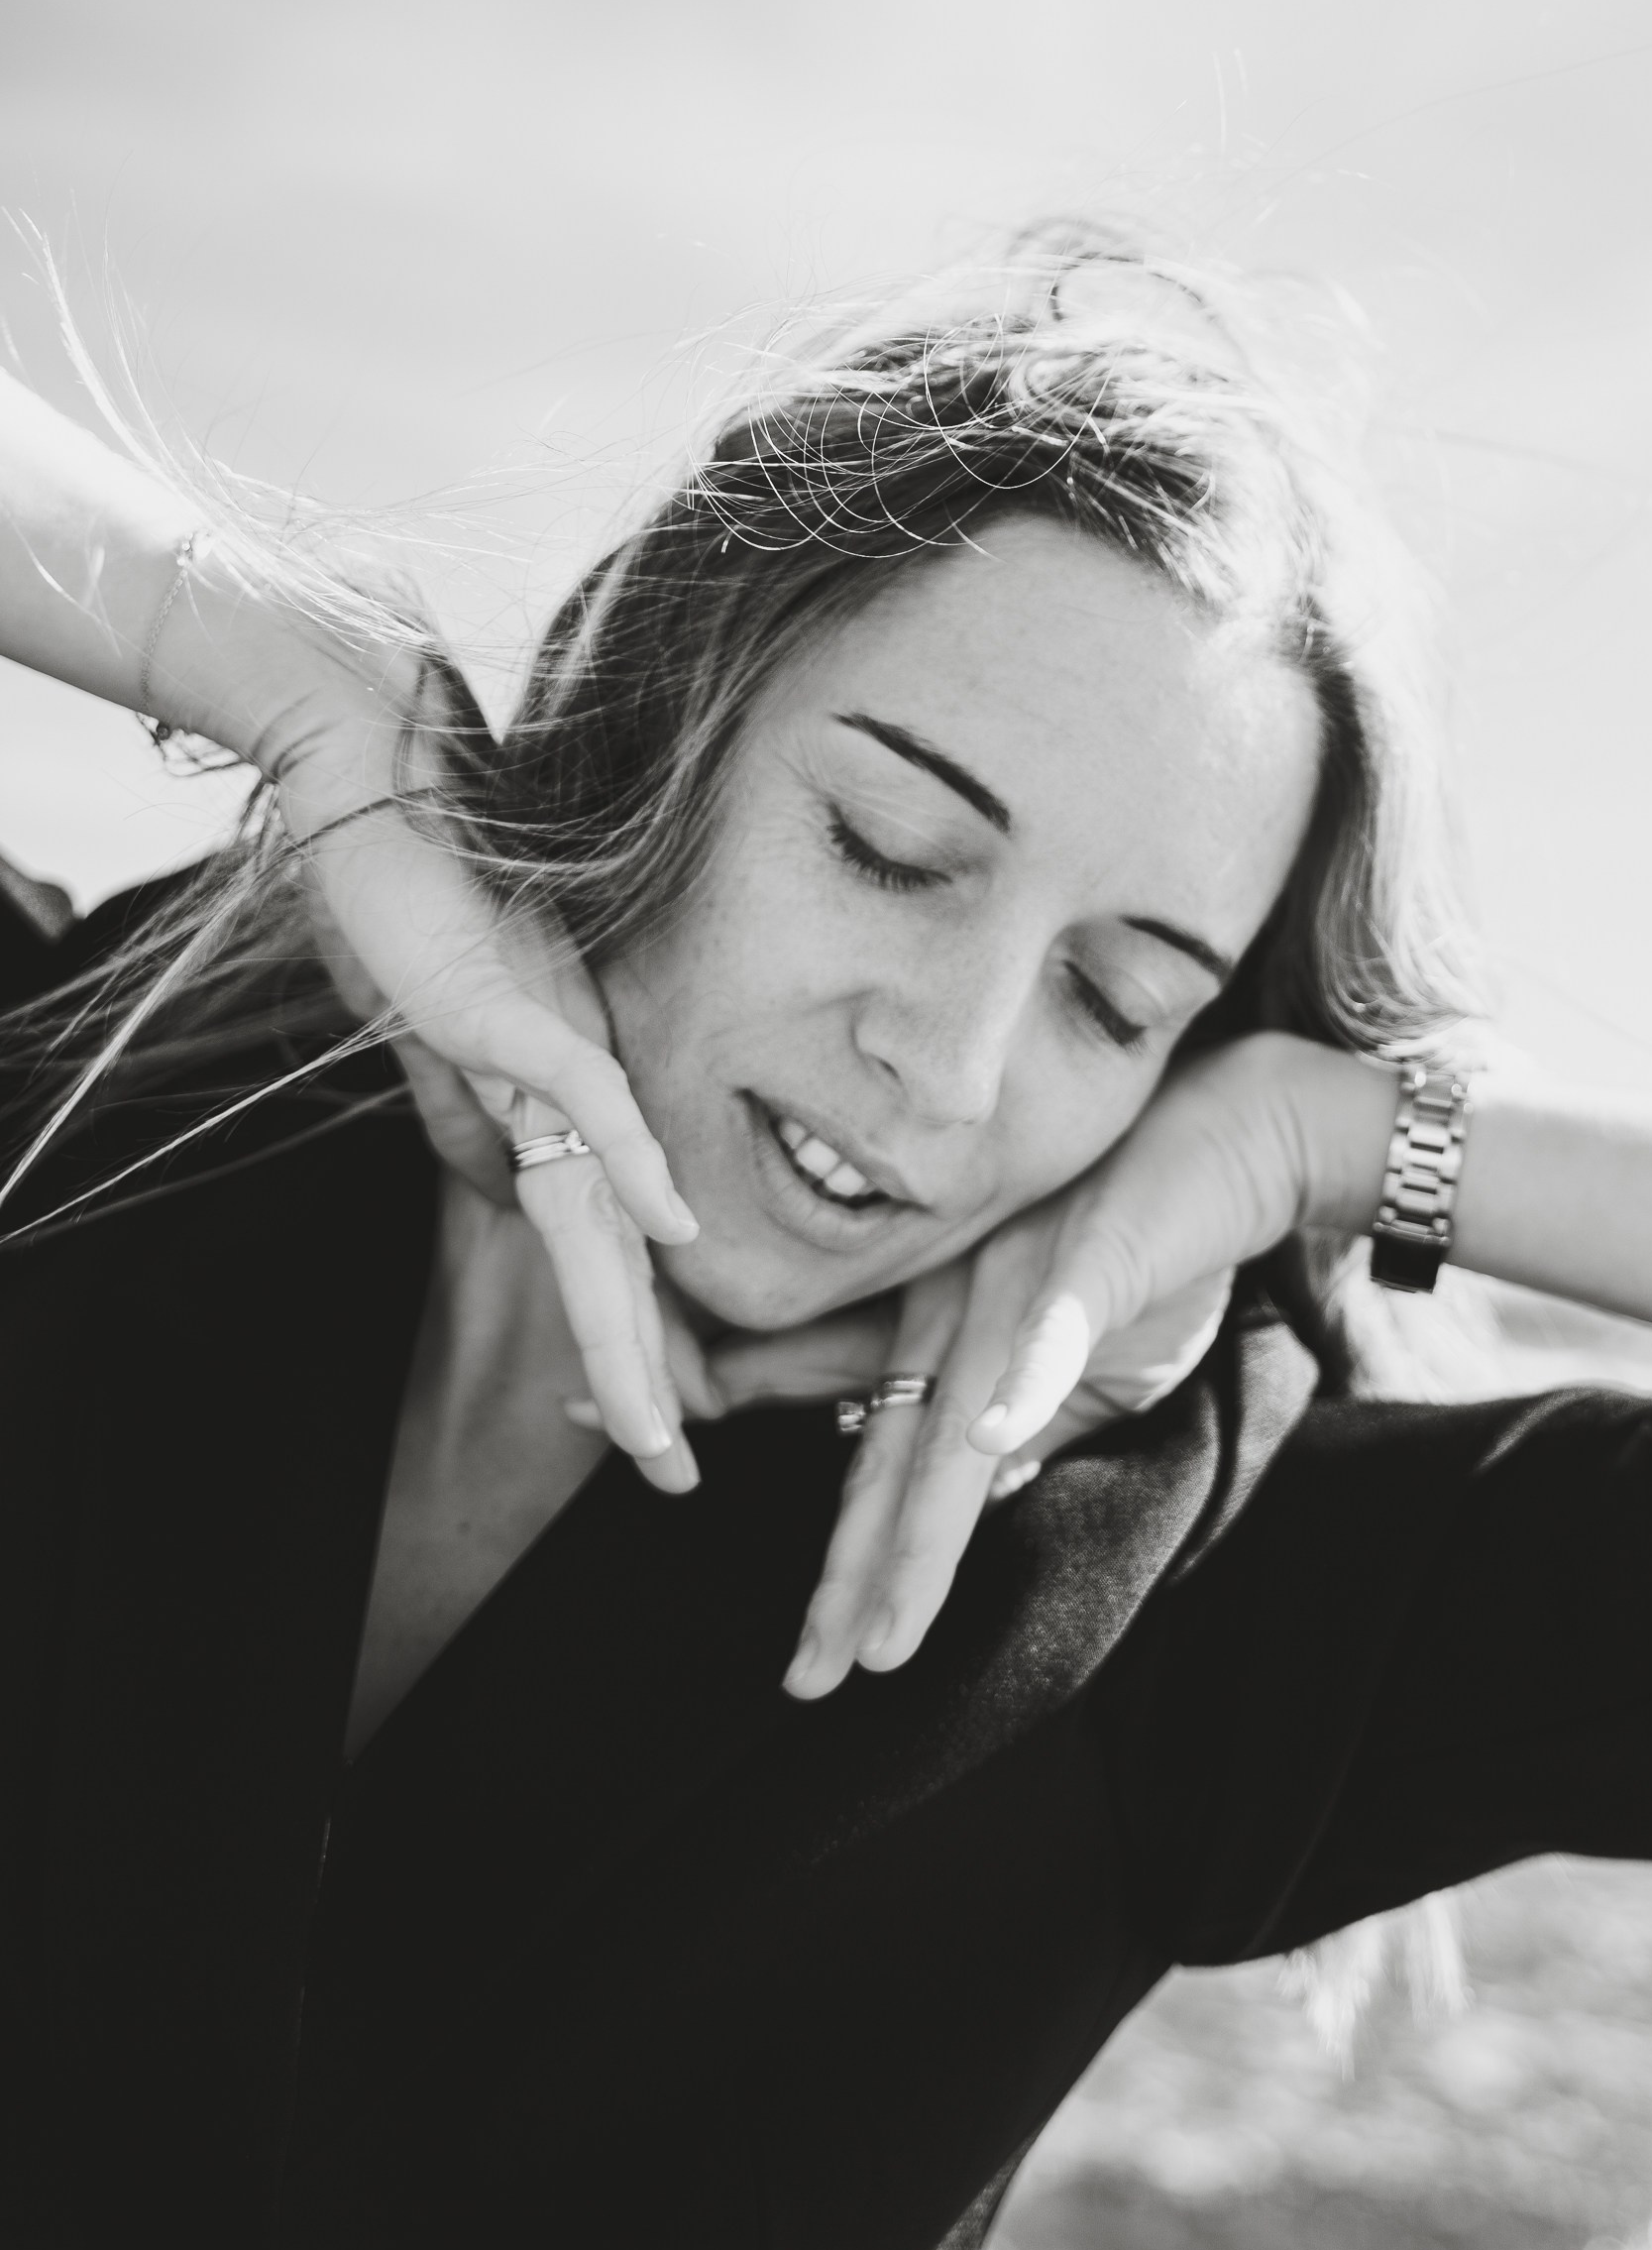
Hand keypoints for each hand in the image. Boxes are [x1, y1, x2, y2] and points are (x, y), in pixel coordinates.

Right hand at [285, 677, 703, 1494]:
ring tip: (666, 1420)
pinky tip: (666, 1229)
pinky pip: (582, 1098)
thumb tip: (512, 1190)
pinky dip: (623, 1166)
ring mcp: (553, 1044)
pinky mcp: (518, 1002)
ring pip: (606, 1208)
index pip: (600, 1239)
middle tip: (677, 1476)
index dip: (625, 1337)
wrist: (376, 774)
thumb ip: (483, 1105)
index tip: (653, 1428)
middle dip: (641, 1375)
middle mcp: (575, 1081)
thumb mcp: (443, 1023)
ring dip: (633, 1319)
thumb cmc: (409, 887)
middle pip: (616, 1256)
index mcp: (561, 1095)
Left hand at [781, 1032, 1375, 1695]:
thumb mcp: (1060, 1343)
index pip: (866, 1447)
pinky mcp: (1089, 1254)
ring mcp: (1014, 1280)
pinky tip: (991, 1439)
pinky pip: (1052, 1325)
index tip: (783, 1635)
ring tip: (888, 1628)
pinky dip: (1022, 1381)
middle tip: (809, 1679)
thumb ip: (1010, 1419)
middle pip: (888, 1458)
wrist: (1236, 1130)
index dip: (827, 1539)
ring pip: (952, 1423)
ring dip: (918, 1533)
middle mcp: (951, 1303)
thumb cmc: (1146, 1239)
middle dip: (850, 1575)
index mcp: (940, 1327)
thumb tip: (971, 1504)